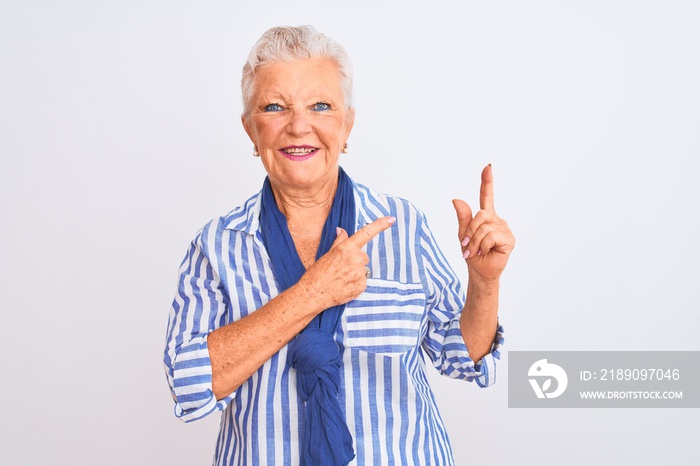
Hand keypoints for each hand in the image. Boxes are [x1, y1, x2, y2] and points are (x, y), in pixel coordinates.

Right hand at [297, 216, 395, 308]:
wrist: (313, 294)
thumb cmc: (317, 273)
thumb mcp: (327, 253)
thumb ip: (339, 241)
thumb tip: (342, 230)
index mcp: (346, 248)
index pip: (366, 233)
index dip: (380, 225)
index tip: (391, 219)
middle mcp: (355, 259)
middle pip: (363, 256)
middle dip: (355, 260)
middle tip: (340, 268)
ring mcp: (360, 273)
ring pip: (363, 269)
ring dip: (355, 272)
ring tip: (341, 278)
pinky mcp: (362, 286)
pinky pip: (362, 281)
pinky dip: (355, 283)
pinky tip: (344, 285)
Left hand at [452, 165, 514, 282]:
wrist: (480, 271)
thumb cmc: (472, 253)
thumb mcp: (463, 234)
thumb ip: (462, 217)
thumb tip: (456, 199)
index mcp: (486, 216)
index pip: (487, 196)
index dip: (487, 181)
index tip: (488, 167)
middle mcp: (497, 220)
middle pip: (481, 215)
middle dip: (470, 231)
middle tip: (467, 245)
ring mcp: (504, 228)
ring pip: (485, 227)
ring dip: (475, 241)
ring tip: (476, 251)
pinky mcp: (509, 239)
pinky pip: (492, 236)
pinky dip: (484, 245)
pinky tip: (486, 252)